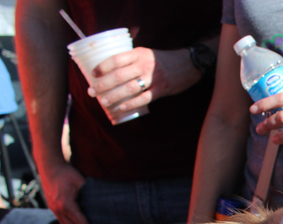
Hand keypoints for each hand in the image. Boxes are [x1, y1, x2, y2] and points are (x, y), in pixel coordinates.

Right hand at [42, 162, 97, 223]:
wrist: (49, 167)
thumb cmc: (67, 172)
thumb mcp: (81, 181)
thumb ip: (91, 192)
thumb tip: (105, 202)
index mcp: (66, 204)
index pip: (81, 223)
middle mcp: (59, 209)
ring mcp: (54, 209)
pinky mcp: (53, 208)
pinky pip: (63, 223)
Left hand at [88, 47, 202, 112]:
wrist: (187, 64)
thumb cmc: (163, 60)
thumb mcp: (146, 54)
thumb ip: (132, 60)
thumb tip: (111, 72)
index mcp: (138, 53)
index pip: (115, 59)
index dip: (102, 67)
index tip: (92, 75)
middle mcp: (144, 65)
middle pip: (119, 76)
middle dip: (103, 85)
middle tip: (92, 92)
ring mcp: (153, 78)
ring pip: (129, 89)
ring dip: (114, 96)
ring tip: (104, 102)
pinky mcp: (161, 89)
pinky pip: (143, 98)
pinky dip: (131, 104)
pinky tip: (122, 108)